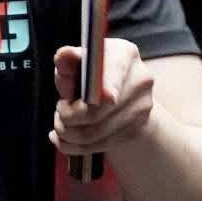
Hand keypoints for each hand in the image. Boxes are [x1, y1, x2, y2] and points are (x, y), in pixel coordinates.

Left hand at [51, 39, 154, 155]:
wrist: (120, 93)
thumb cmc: (91, 73)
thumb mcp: (77, 62)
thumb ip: (67, 60)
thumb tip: (64, 55)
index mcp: (125, 55)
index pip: (115, 74)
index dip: (103, 89)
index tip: (90, 100)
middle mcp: (140, 81)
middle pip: (99, 110)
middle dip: (68, 115)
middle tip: (59, 109)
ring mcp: (142, 108)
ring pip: (95, 133)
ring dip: (67, 132)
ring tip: (60, 122)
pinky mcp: (136, 131)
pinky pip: (98, 146)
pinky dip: (73, 145)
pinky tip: (61, 138)